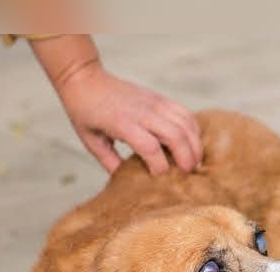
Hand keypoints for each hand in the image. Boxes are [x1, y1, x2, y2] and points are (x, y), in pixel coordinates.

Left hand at [59, 64, 201, 174]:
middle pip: (175, 136)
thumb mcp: (92, 142)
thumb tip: (128, 184)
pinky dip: (193, 130)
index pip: (150, 148)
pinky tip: (191, 144)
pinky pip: (185, 114)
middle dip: (186, 159)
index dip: (160, 167)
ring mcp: (154, 102)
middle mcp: (142, 112)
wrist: (86, 79)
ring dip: (194, 145)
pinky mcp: (160, 98)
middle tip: (187, 175)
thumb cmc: (85, 112)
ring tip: (194, 162)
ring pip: (186, 124)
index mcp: (122, 124)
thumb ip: (111, 163)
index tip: (159, 179)